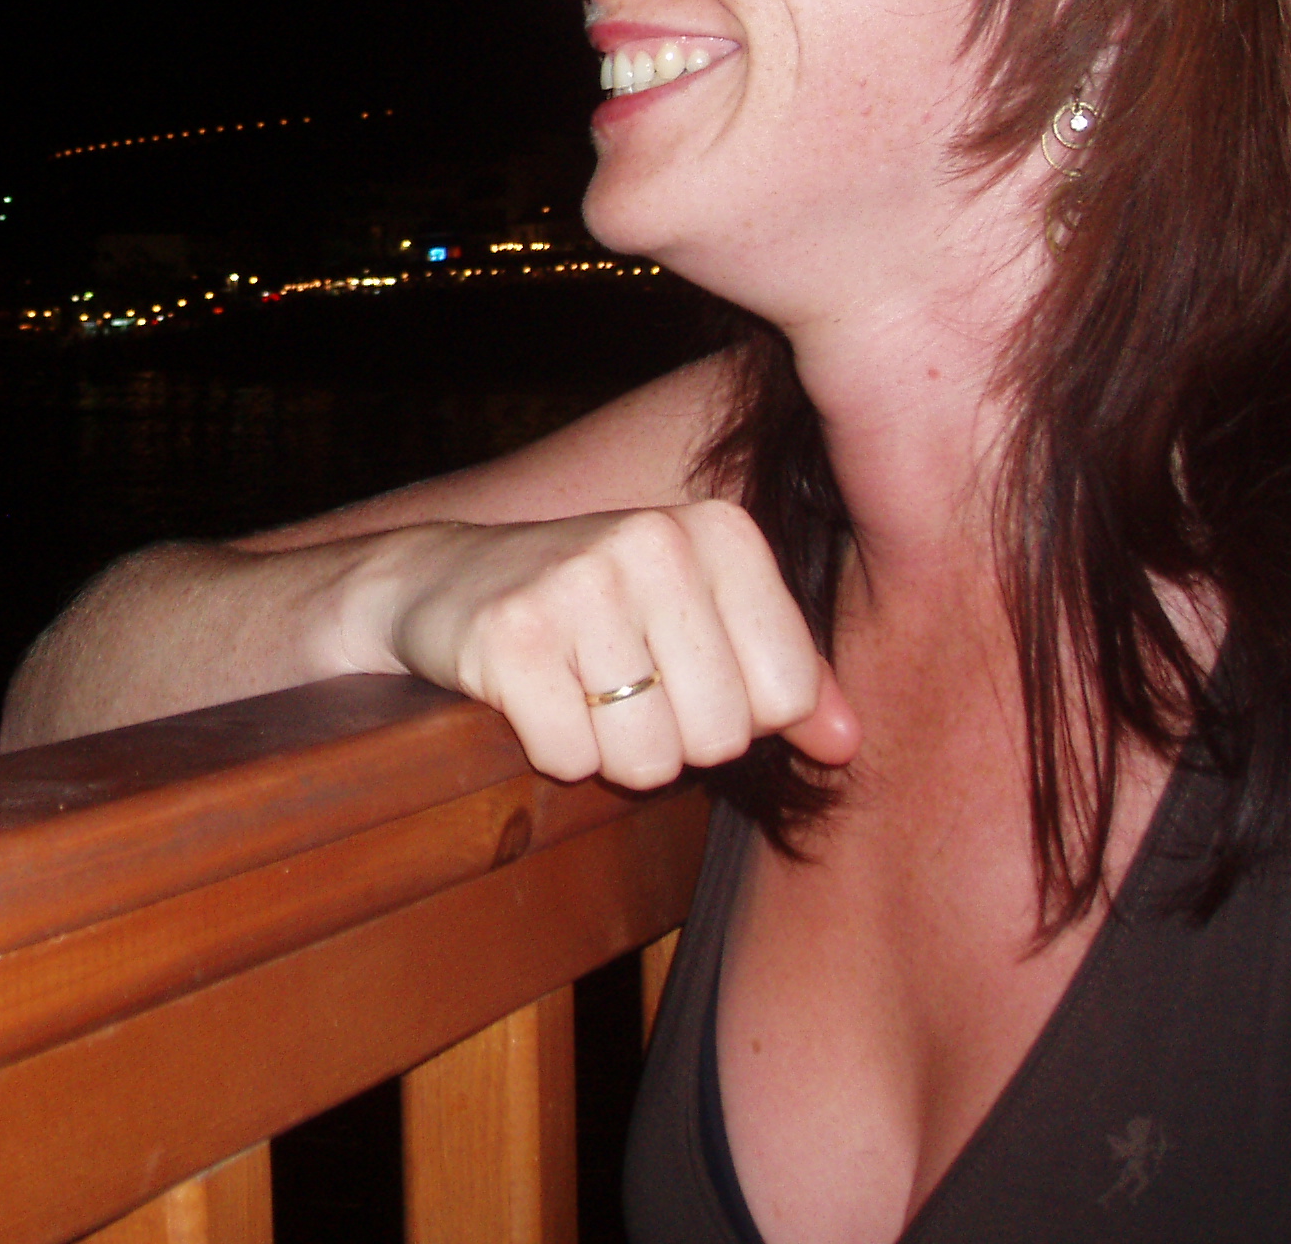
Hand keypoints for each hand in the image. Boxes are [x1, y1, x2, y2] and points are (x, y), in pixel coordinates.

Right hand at [350, 501, 859, 787]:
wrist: (444, 579)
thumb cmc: (595, 609)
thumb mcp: (698, 619)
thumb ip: (787, 679)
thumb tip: (847, 746)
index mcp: (720, 531)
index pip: (786, 694)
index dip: (735, 714)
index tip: (680, 674)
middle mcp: (655, 542)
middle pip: (719, 736)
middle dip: (669, 741)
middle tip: (618, 688)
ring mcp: (579, 584)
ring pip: (646, 758)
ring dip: (607, 751)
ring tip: (576, 692)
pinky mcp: (511, 634)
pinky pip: (570, 757)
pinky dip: (550, 750)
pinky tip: (529, 696)